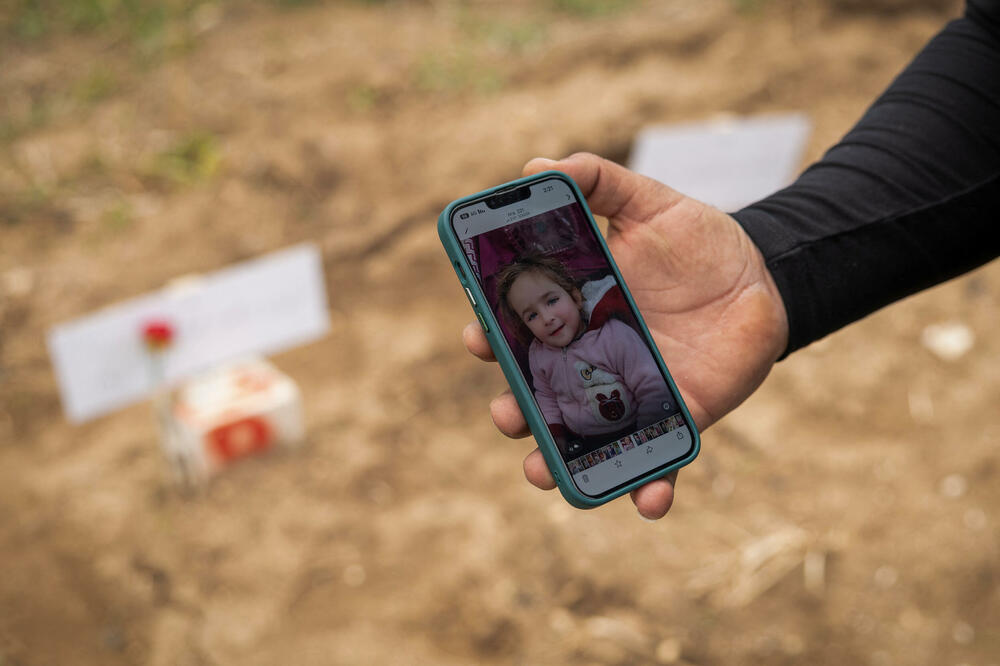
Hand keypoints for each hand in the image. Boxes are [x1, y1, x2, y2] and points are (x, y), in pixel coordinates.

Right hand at [464, 153, 788, 518]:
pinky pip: (658, 459)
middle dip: (515, 409)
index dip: (492, 336)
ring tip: (541, 472)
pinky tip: (648, 502)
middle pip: (540, 393)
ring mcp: (631, 393)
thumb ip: (598, 182)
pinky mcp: (675, 416)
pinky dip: (649, 486)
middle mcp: (592, 358)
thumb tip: (537, 166)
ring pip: (583, 436)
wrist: (763, 274)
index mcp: (574, 311)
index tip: (478, 336)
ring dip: (557, 461)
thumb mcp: (648, 203)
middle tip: (507, 413)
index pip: (520, 330)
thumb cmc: (697, 240)